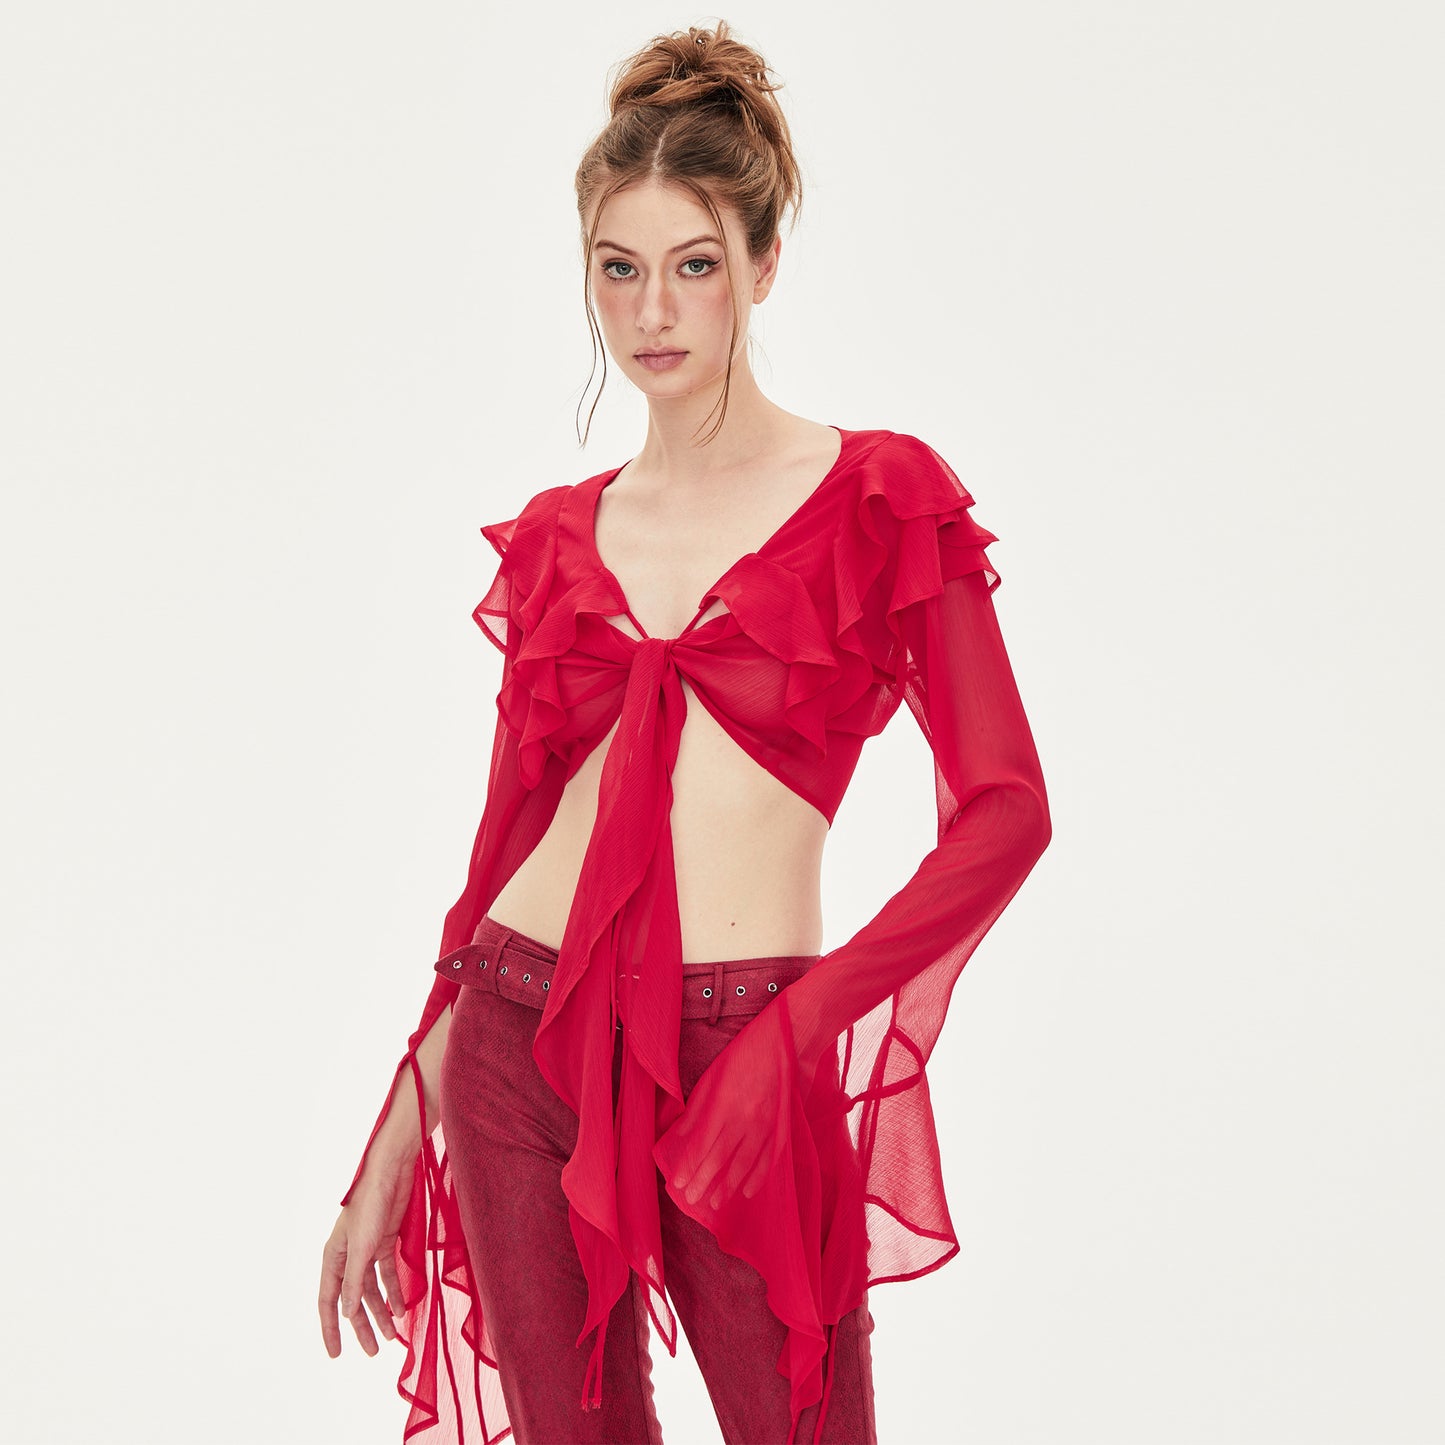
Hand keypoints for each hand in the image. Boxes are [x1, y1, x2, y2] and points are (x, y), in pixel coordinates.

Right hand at [318, 1151, 414, 1357]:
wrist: (391, 1172)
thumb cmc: (371, 1205)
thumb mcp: (362, 1247)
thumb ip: (355, 1281)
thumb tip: (348, 1313)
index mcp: (334, 1258)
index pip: (328, 1302)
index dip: (331, 1329)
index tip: (336, 1354)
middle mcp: (348, 1257)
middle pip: (353, 1300)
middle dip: (362, 1327)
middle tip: (372, 1352)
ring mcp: (367, 1250)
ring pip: (372, 1290)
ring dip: (382, 1312)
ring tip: (393, 1336)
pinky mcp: (385, 1242)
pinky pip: (387, 1275)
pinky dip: (395, 1292)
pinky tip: (403, 1308)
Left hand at [655, 1004, 795, 1214]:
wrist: (782, 1042)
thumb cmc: (741, 1056)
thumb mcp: (712, 1077)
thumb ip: (696, 1109)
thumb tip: (679, 1134)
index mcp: (723, 1105)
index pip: (702, 1144)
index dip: (689, 1166)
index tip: (678, 1183)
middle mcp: (744, 1119)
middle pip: (720, 1158)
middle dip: (704, 1182)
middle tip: (691, 1200)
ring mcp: (765, 1125)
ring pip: (744, 1163)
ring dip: (729, 1185)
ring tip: (715, 1203)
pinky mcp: (781, 1125)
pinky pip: (769, 1157)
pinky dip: (760, 1176)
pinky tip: (749, 1191)